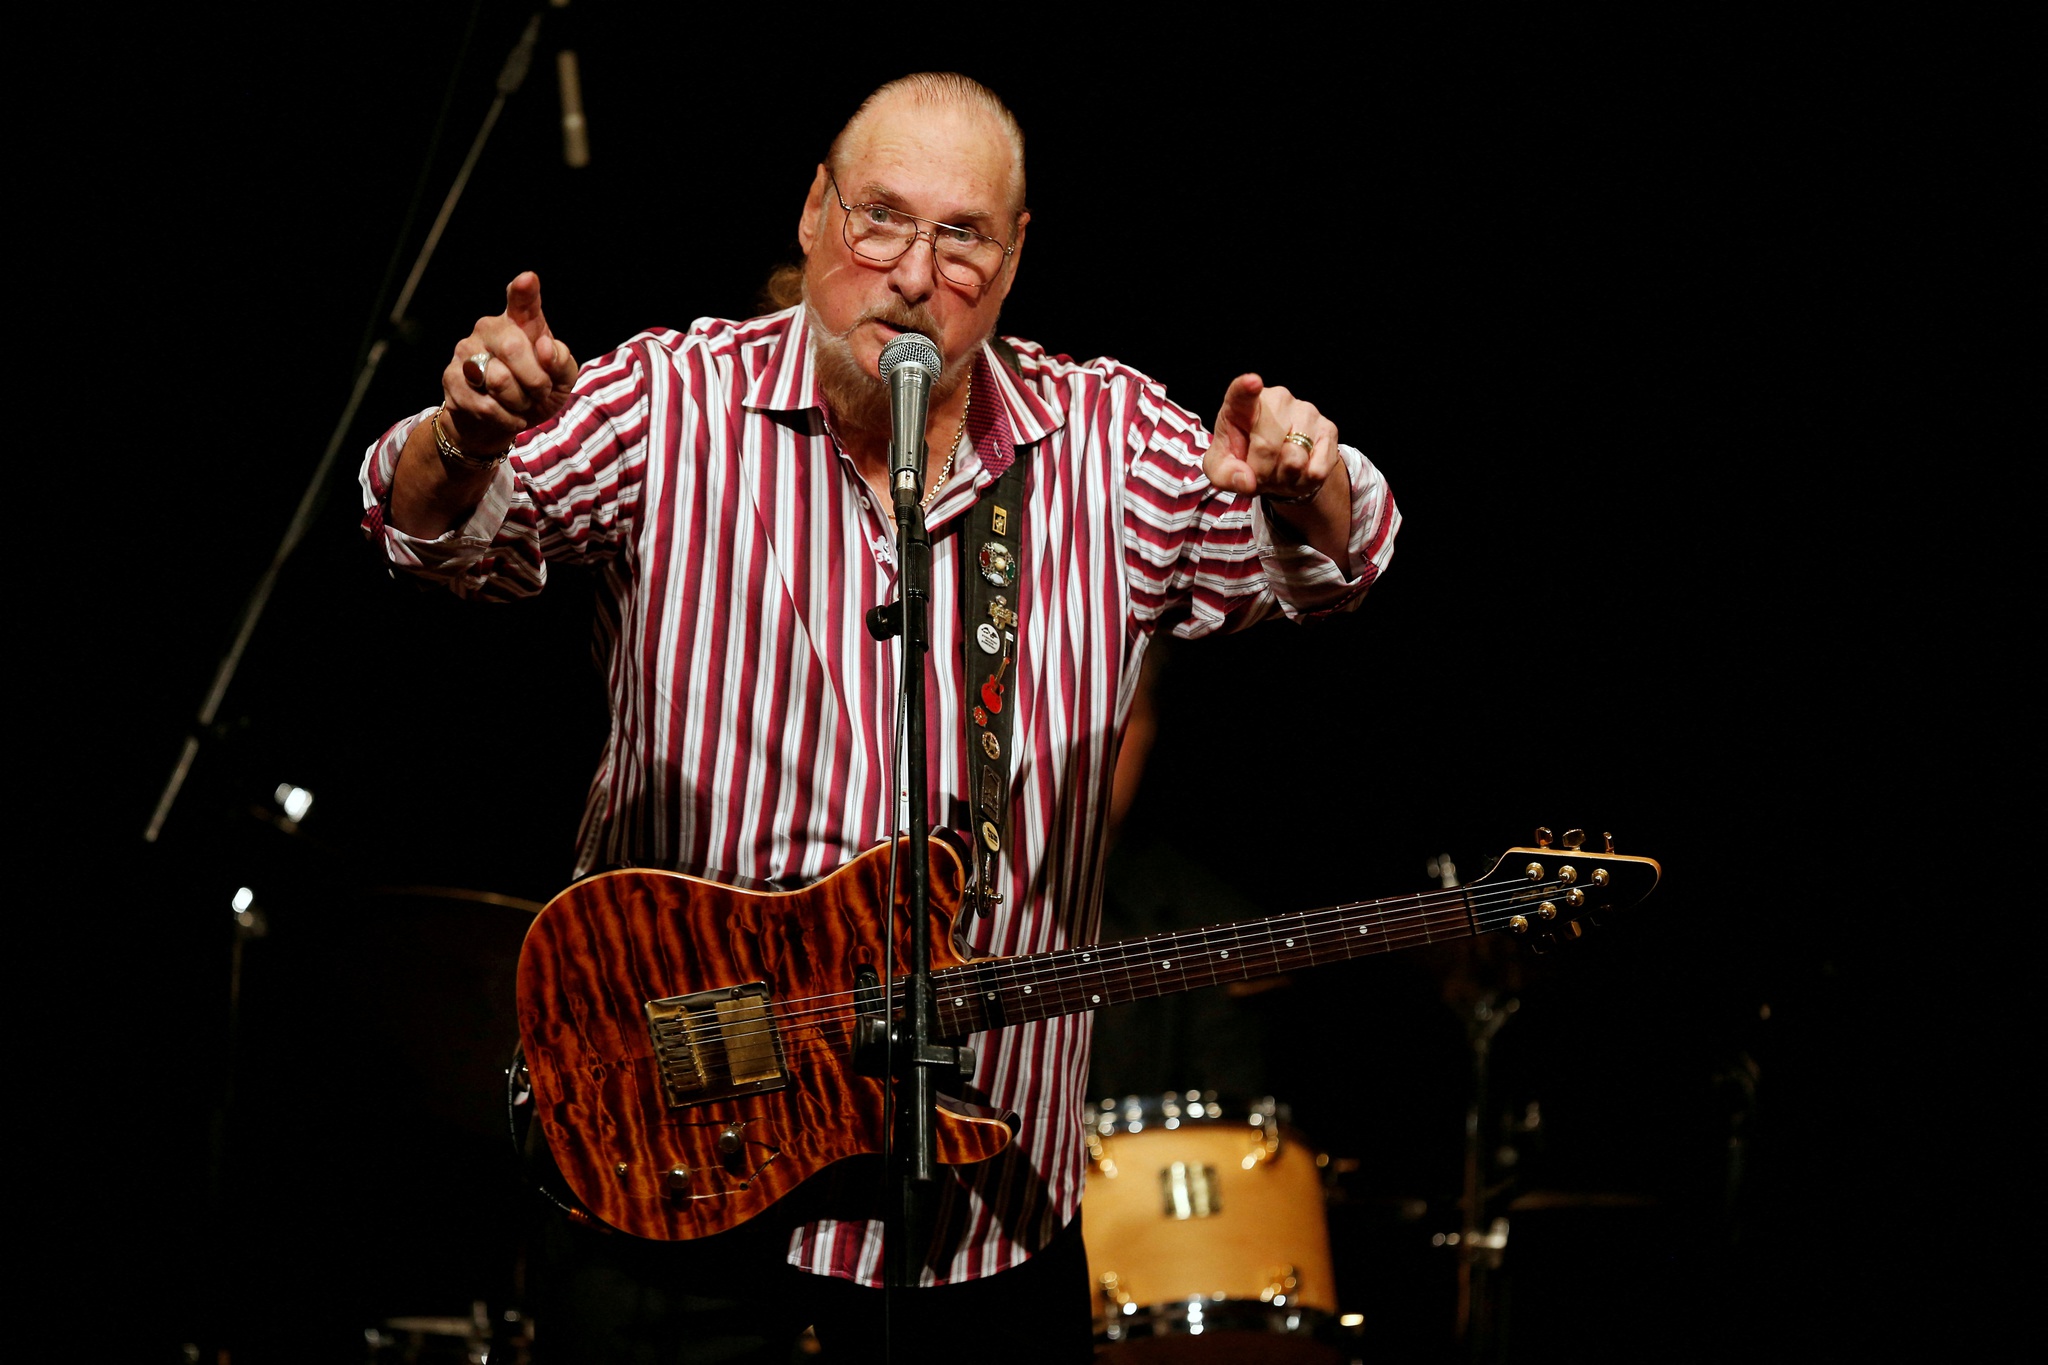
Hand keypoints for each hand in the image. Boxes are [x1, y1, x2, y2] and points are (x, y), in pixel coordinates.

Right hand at [441, 271, 579, 454]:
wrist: (503, 422)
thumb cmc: (536, 391)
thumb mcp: (561, 379)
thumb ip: (562, 361)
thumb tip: (545, 347)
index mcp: (520, 322)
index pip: (522, 301)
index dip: (524, 291)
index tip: (528, 280)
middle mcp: (489, 328)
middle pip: (514, 348)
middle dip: (536, 381)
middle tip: (539, 391)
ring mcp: (465, 351)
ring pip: (499, 380)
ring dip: (520, 402)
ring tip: (520, 402)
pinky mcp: (451, 377)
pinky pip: (485, 404)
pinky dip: (506, 417)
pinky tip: (508, 415)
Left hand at [1201, 374, 1339, 503]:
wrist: (1277, 466)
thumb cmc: (1244, 459)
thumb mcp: (1223, 469)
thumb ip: (1225, 474)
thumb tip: (1247, 481)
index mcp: (1242, 404)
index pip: (1242, 392)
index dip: (1246, 387)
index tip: (1252, 382)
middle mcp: (1277, 399)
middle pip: (1267, 446)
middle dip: (1261, 472)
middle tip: (1259, 474)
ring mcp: (1305, 411)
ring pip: (1294, 460)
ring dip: (1284, 478)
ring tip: (1279, 471)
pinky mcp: (1328, 429)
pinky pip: (1317, 469)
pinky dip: (1304, 481)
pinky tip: (1298, 473)